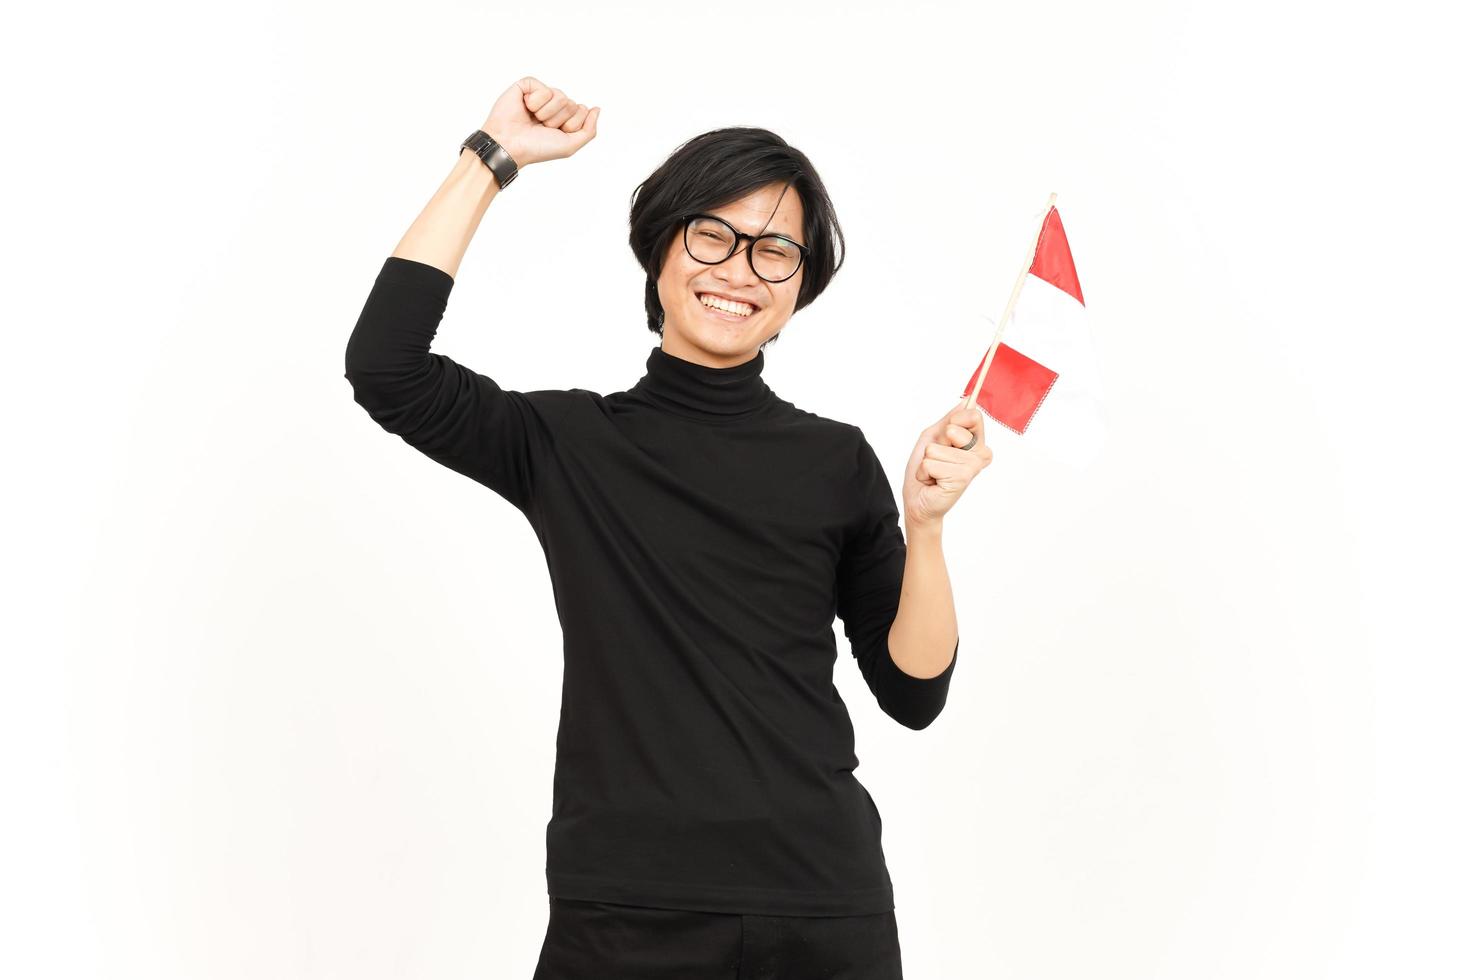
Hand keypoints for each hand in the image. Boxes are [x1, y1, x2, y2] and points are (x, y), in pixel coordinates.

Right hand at [481, 76, 600, 167]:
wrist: (510, 145)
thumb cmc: (536, 148)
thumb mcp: (570, 145)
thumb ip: (589, 130)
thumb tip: (597, 109)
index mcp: (564, 117)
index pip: (582, 110)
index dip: (571, 124)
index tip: (554, 133)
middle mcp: (553, 104)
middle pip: (572, 103)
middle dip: (558, 119)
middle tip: (541, 127)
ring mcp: (540, 94)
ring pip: (560, 95)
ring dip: (547, 113)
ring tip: (533, 119)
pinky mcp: (527, 85)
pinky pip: (543, 88)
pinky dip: (535, 102)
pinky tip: (525, 107)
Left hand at [901, 399, 992, 527]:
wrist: (918, 501)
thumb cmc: (926, 470)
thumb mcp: (934, 438)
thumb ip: (949, 419)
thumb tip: (966, 400)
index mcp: (976, 443)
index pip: (973, 415)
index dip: (955, 421)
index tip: (947, 435)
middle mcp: (980, 454)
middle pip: (954, 429)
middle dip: (937, 442)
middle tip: (938, 459)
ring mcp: (972, 468)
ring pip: (937, 449)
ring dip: (928, 461)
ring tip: (934, 474)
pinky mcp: (961, 479)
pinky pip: (931, 463)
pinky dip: (925, 472)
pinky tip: (933, 482)